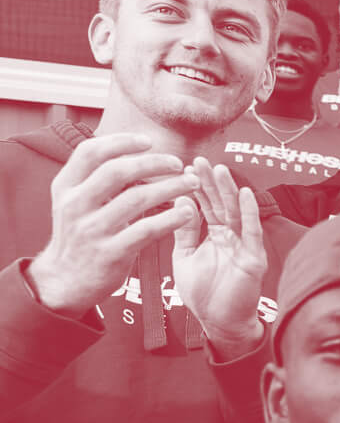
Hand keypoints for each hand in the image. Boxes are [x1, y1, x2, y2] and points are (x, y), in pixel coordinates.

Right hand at [27, 134, 197, 315]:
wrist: (65, 280)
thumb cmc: (80, 236)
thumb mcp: (76, 203)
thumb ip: (97, 180)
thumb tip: (134, 153)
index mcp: (65, 187)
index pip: (90, 152)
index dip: (120, 142)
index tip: (148, 142)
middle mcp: (75, 205)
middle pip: (117, 171)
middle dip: (152, 163)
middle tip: (178, 163)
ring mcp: (92, 230)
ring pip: (136, 199)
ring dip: (170, 187)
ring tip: (191, 183)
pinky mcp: (110, 253)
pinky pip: (146, 230)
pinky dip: (170, 219)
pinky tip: (188, 213)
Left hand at [170, 157, 266, 355]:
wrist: (219, 322)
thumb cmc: (204, 294)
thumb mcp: (184, 257)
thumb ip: (183, 231)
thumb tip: (180, 202)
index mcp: (215, 236)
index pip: (206, 205)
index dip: (197, 187)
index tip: (185, 167)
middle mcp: (232, 237)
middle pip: (221, 204)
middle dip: (210, 183)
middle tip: (199, 161)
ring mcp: (244, 246)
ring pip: (236, 213)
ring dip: (228, 191)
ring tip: (219, 170)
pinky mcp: (254, 258)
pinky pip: (252, 232)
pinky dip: (249, 213)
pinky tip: (244, 194)